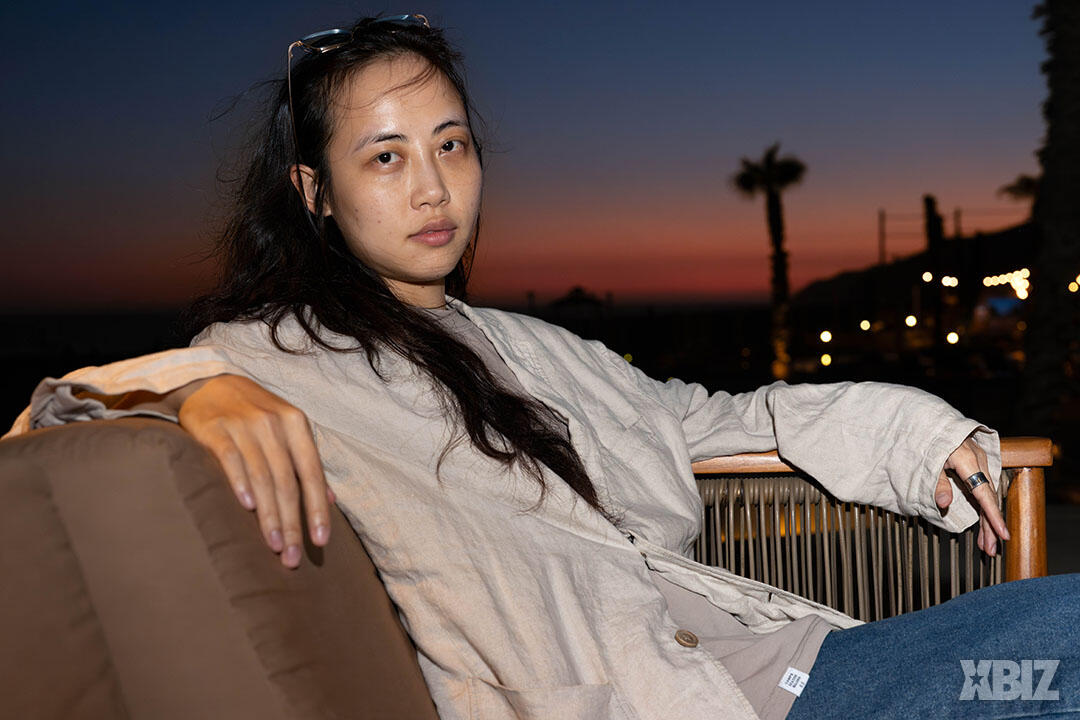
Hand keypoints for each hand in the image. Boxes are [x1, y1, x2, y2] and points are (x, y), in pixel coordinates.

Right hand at [171, 374, 333, 568]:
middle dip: (293, 524)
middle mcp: (274, 425)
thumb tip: (329, 502)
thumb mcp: (287, 429)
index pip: (312, 474)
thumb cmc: (255, 413)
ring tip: (275, 545)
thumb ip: (306, 463)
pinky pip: (231, 460)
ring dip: (270, 516)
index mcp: (297, 425)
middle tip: (293, 558)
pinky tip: (247, 508)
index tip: (320, 542)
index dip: (317, 510)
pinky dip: (240, 484)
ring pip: (263, 478)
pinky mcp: (215, 429)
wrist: (211, 381)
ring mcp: (244, 425)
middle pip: (288, 483)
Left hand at [935, 435, 1009, 555]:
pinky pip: (982, 493)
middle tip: (990, 551)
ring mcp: (979, 466)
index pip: (983, 493)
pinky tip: (984, 528)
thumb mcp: (929, 459)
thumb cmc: (929, 439)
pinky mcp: (976, 469)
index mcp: (967, 460)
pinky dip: (984, 511)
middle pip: (987, 500)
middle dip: (990, 527)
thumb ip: (936, 482)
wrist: (933, 421)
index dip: (993, 515)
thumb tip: (944, 504)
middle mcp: (979, 463)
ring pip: (986, 499)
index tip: (1002, 535)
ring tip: (987, 547)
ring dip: (987, 523)